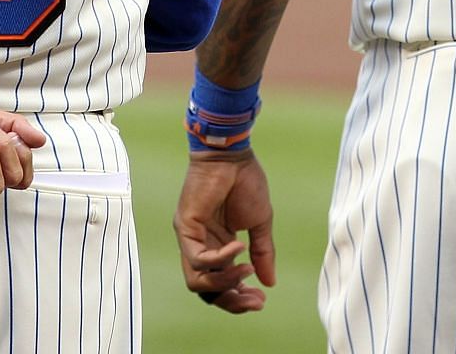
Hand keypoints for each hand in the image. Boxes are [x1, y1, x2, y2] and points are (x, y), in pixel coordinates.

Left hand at [176, 151, 276, 312]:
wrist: (232, 155)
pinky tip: (239, 247)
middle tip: (255, 301)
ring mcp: (190, 239)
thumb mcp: (260, 223)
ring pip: (197, 282)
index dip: (239, 297)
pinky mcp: (185, 228)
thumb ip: (263, 252)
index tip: (261, 300)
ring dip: (225, 282)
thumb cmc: (245, 182)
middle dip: (232, 300)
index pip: (221, 285)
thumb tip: (269, 282)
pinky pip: (197, 258)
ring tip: (247, 270)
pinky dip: (220, 259)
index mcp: (217, 246)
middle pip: (207, 291)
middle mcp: (200, 247)